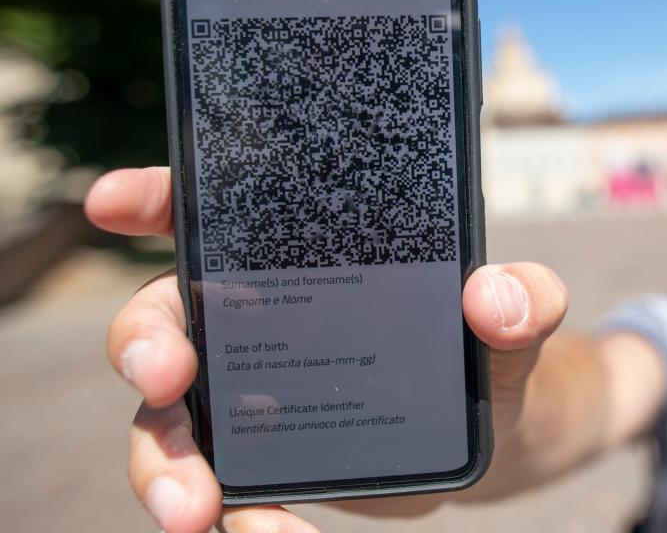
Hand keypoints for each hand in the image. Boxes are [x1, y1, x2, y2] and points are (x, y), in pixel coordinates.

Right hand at [86, 167, 567, 532]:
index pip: (220, 212)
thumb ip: (524, 297)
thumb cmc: (491, 348)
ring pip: (169, 418)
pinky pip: (223, 489)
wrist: (494, 431)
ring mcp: (256, 390)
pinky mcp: (270, 456)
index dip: (156, 197)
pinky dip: (239, 523)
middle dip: (144, 342)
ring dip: (163, 461)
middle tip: (166, 379)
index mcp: (307, 256)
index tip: (113, 201)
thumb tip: (493, 297)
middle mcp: (262, 315)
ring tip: (195, 509)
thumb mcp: (517, 319)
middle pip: (165, 314)